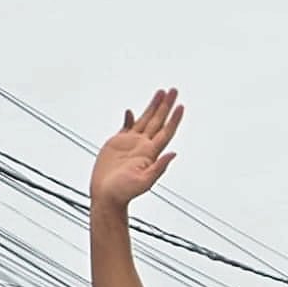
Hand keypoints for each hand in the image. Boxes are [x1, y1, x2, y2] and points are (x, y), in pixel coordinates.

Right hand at [90, 88, 182, 210]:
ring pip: (144, 120)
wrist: (107, 196)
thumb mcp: (144, 182)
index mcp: (150, 153)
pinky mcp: (117, 144)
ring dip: (152, 107)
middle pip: (157, 121)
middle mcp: (143, 146)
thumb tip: (174, 154)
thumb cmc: (124, 192)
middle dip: (166, 105)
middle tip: (173, 90)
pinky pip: (126, 127)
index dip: (174, 118)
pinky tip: (131, 112)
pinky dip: (130, 118)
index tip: (181, 105)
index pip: (166, 131)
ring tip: (160, 93)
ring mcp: (131, 144)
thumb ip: (159, 167)